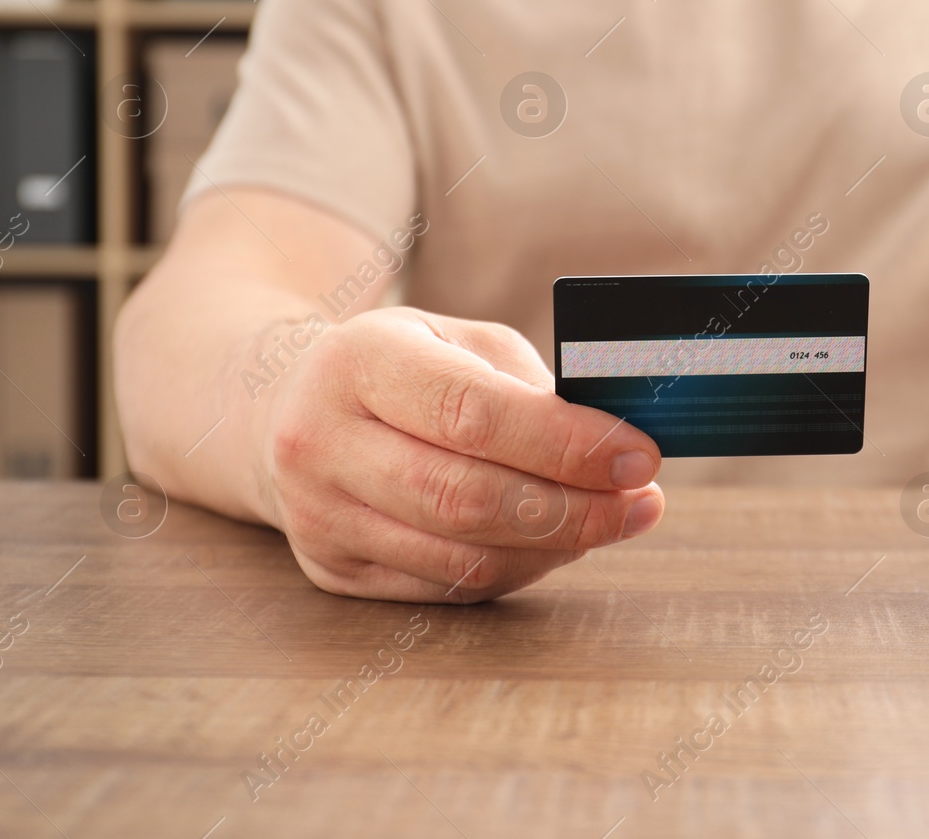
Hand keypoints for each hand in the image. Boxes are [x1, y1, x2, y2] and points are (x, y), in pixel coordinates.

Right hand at [260, 307, 664, 601]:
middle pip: (464, 498)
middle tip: (642, 503)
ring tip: (613, 521)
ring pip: (459, 556)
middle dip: (572, 509)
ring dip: (555, 548)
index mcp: (359, 361)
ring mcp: (319, 515)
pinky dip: (518, 570)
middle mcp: (322, 441)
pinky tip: (557, 544)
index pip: (471, 413)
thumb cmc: (404, 368)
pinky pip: (447, 587)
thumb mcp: (458, 340)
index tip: (638, 457)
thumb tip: (615, 447)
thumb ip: (529, 386)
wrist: (286, 409)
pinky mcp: (333, 570)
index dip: (563, 444)